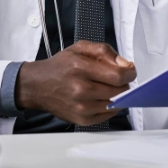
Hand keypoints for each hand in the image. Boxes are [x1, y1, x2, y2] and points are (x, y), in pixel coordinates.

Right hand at [15, 40, 135, 126]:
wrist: (38, 86)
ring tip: (104, 87)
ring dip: (116, 95)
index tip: (130, 71)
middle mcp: (81, 89)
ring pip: (115, 103)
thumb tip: (124, 64)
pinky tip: (99, 97)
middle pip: (119, 91)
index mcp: (80, 68)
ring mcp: (81, 107)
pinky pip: (108, 115)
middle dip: (123, 83)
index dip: (130, 73)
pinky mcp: (82, 119)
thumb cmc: (59, 67)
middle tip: (115, 78)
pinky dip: (109, 106)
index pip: (118, 76)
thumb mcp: (80, 48)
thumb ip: (105, 51)